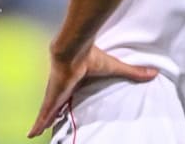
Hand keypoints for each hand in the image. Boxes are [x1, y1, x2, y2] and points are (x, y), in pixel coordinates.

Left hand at [27, 45, 157, 137]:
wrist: (74, 49)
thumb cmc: (92, 57)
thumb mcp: (115, 67)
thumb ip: (132, 72)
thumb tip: (153, 73)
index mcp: (76, 80)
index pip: (71, 93)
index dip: (67, 101)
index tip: (65, 108)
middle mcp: (64, 88)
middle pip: (57, 105)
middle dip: (52, 114)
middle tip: (47, 125)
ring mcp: (56, 94)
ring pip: (48, 112)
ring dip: (43, 122)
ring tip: (36, 133)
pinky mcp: (52, 98)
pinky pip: (43, 115)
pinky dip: (38, 125)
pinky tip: (31, 134)